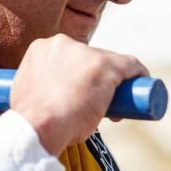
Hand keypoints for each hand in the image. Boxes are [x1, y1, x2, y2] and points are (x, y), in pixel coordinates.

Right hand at [10, 34, 148, 155]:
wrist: (37, 127)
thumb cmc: (31, 120)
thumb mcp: (28, 94)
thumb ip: (39, 89)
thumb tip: (48, 101)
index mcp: (42, 48)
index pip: (69, 58)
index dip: (77, 76)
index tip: (80, 95)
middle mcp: (63, 44)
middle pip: (89, 58)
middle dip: (94, 79)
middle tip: (94, 105)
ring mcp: (86, 54)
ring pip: (108, 63)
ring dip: (112, 83)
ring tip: (109, 109)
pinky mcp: (106, 66)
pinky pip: (130, 65)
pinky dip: (138, 75)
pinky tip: (141, 85)